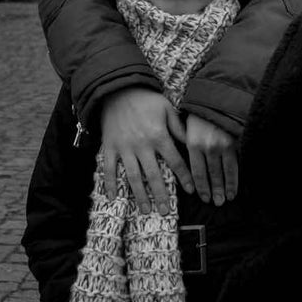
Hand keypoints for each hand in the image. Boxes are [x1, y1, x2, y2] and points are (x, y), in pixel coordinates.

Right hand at [99, 87, 193, 212]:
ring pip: (133, 176)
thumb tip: (192, 141)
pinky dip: (109, 183)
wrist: (118, 90)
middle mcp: (142, 145)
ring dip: (140, 195)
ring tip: (146, 210)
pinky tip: (112, 197)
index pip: (176, 162)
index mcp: (159, 136)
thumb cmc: (146, 99)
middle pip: (154, 175)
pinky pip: (109, 168)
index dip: (185, 177)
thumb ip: (179, 127)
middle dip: (161, 195)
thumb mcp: (167, 108)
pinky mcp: (110, 147)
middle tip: (166, 211)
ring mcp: (124, 148)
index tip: (192, 190)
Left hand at [184, 115, 238, 205]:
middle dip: (215, 191)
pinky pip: (236, 163)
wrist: (217, 96)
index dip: (201, 187)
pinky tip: (237, 184)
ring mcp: (223, 145)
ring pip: (225, 172)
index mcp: (193, 144)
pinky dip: (236, 176)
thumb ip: (189, 145)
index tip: (203, 197)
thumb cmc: (200, 112)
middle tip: (217, 203)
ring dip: (226, 187)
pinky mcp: (235, 142)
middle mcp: (208, 147)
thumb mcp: (188, 127)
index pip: (197, 172)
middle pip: (212, 175)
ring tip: (227, 198)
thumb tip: (190, 166)